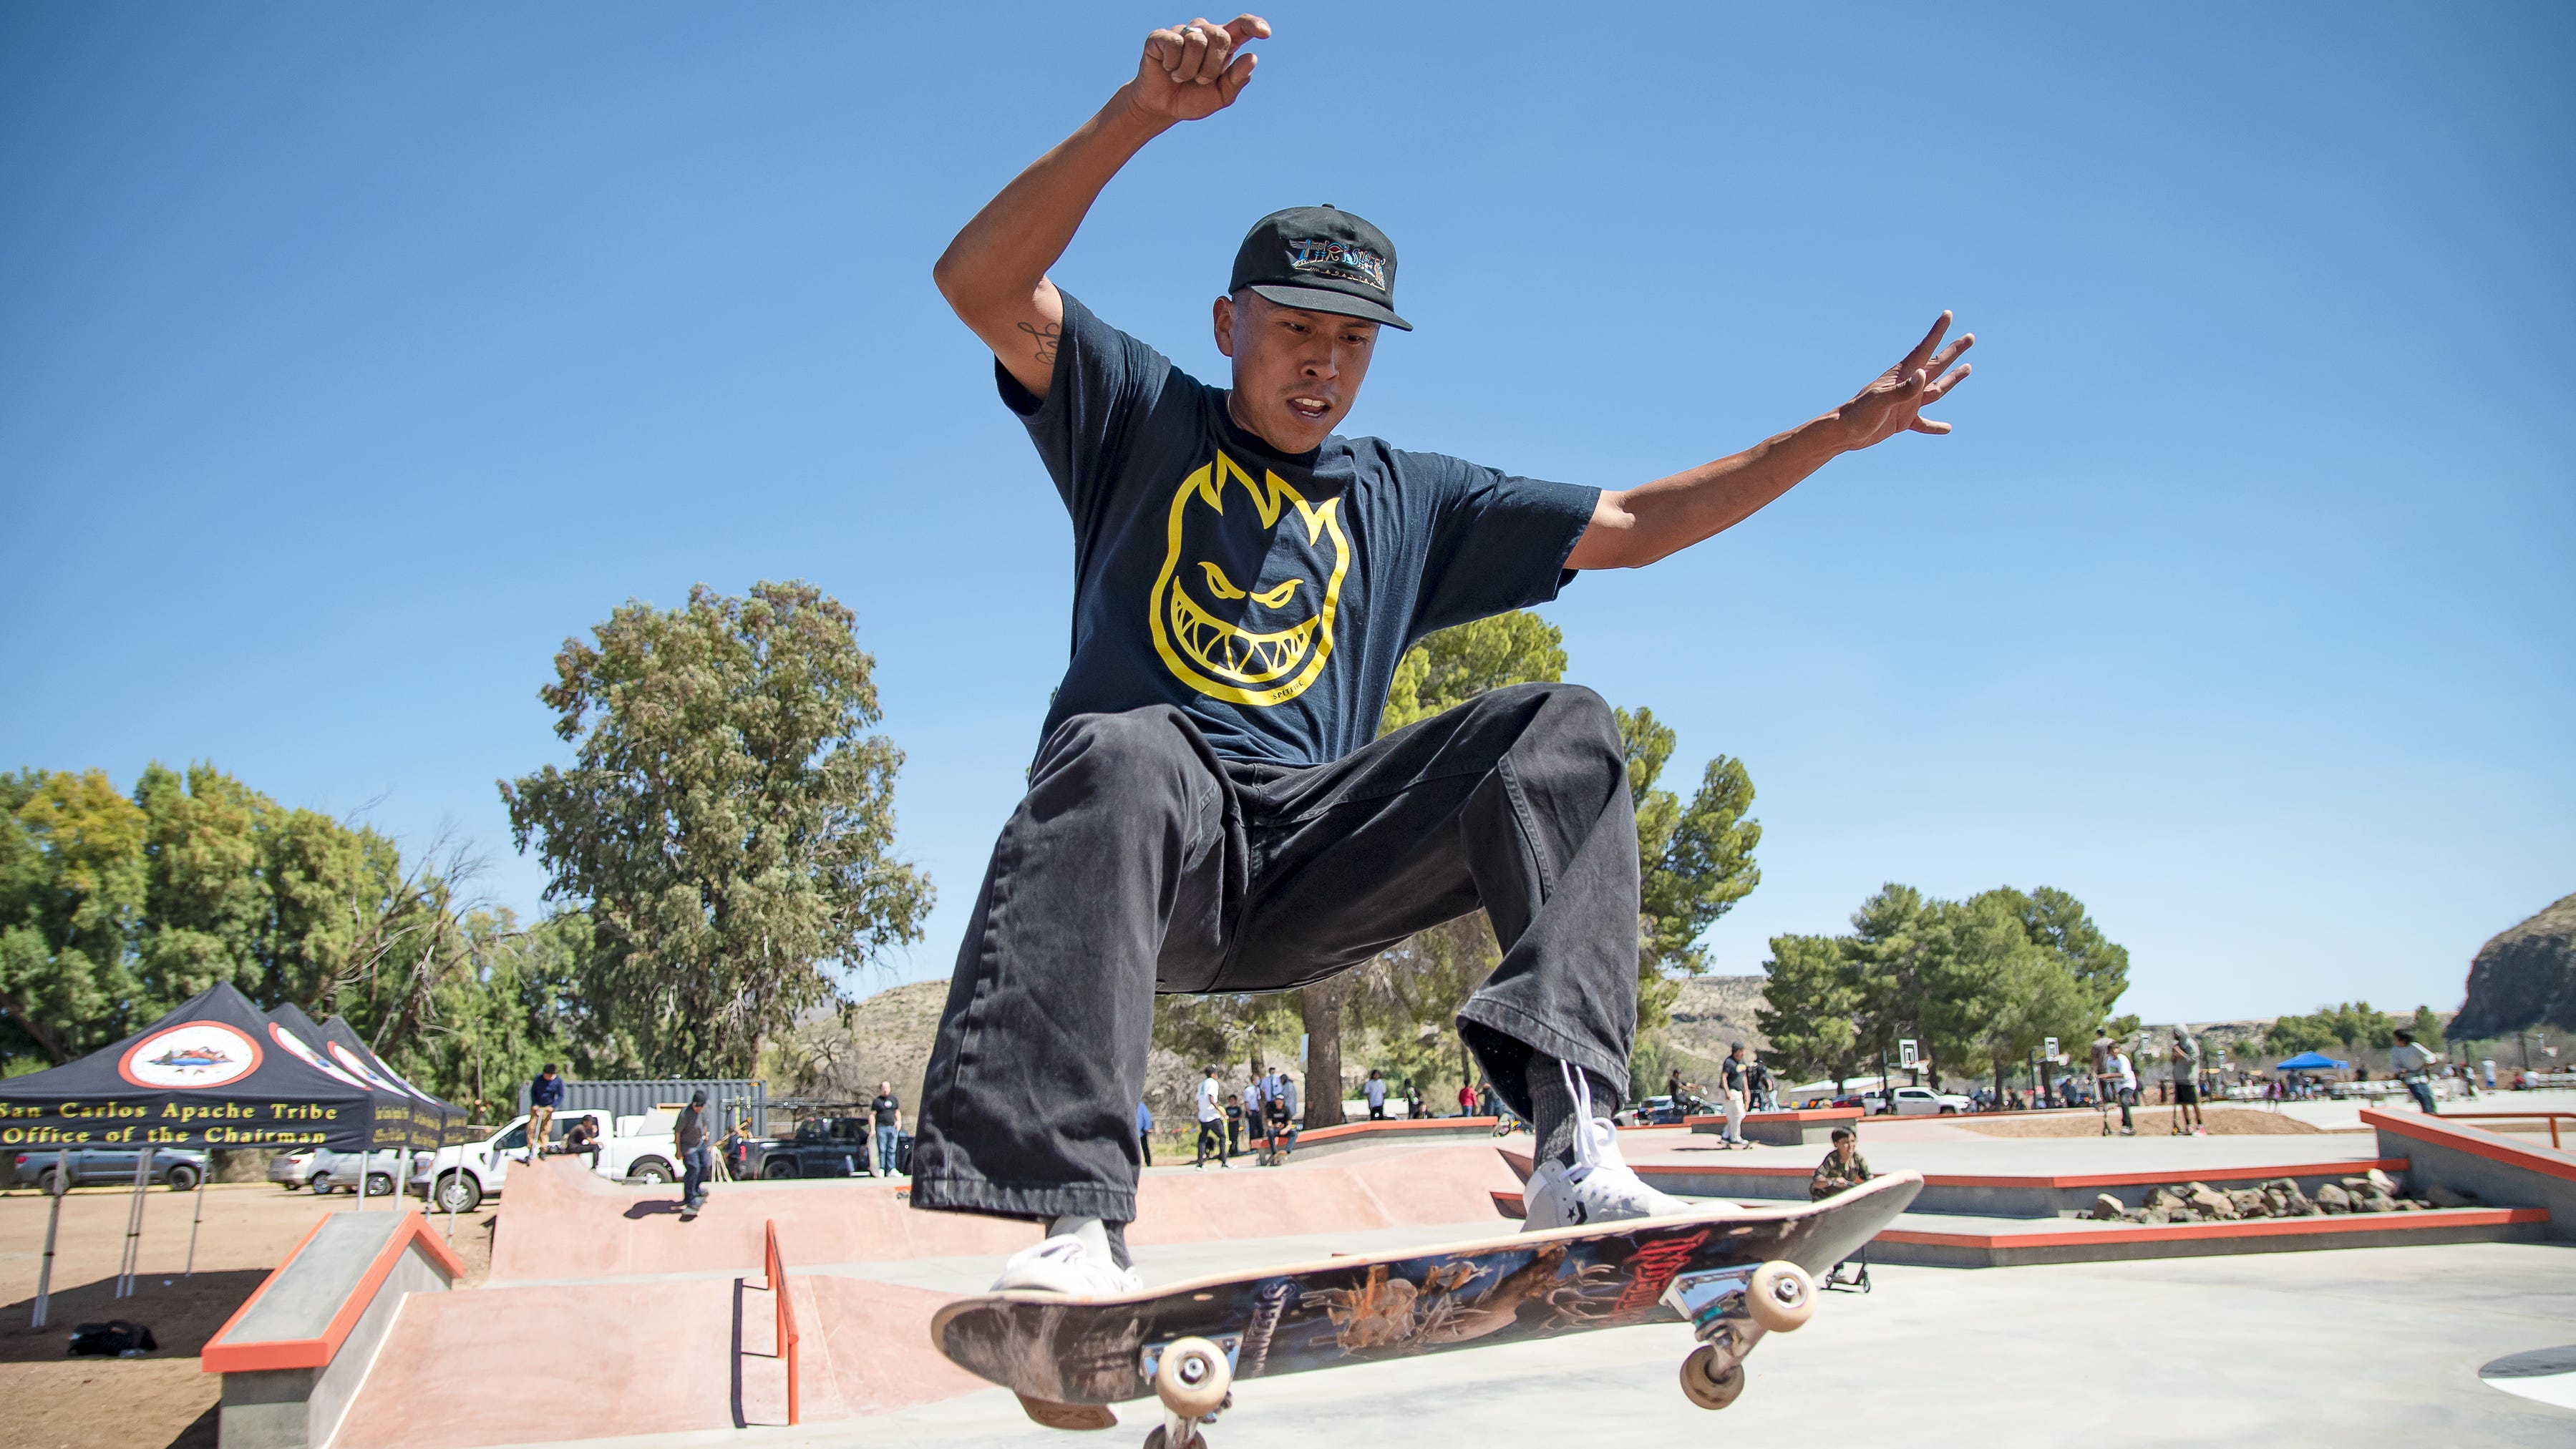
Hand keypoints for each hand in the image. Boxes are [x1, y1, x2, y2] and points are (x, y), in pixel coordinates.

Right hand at [1129, 15, 1268, 122]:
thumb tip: (1252, 58)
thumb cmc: (1193, 98)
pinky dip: (1173, 65)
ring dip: (1190, 69)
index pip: (1241, 25)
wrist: (1162, 107)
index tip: (1265, 33)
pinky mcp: (1160, 37)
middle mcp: (1204, 32)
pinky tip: (1168, 69)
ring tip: (1181, 77)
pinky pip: (1174, 43)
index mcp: (1223, 45)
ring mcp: (1182, 32)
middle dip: (1212, 66)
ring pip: (1197, 41)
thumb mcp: (1220, 96)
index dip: (1253, 25)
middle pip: (1219, 36)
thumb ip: (1237, 79)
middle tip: (1200, 80)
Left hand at [1834, 312, 1973, 451]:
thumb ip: (1903, 389)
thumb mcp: (1882, 400)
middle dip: (1953, 351)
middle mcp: (1907, 385)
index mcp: (1902, 375)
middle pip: (1937, 365)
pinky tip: (1947, 428)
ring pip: (1936, 389)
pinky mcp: (1903, 420)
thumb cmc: (1858, 413)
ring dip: (1952, 380)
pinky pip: (1924, 423)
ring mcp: (1906, 402)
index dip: (1937, 332)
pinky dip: (1935, 426)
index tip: (1947, 314)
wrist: (1843, 433)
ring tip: (1968, 368)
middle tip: (1970, 337)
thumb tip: (1923, 374)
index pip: (1924, 349)